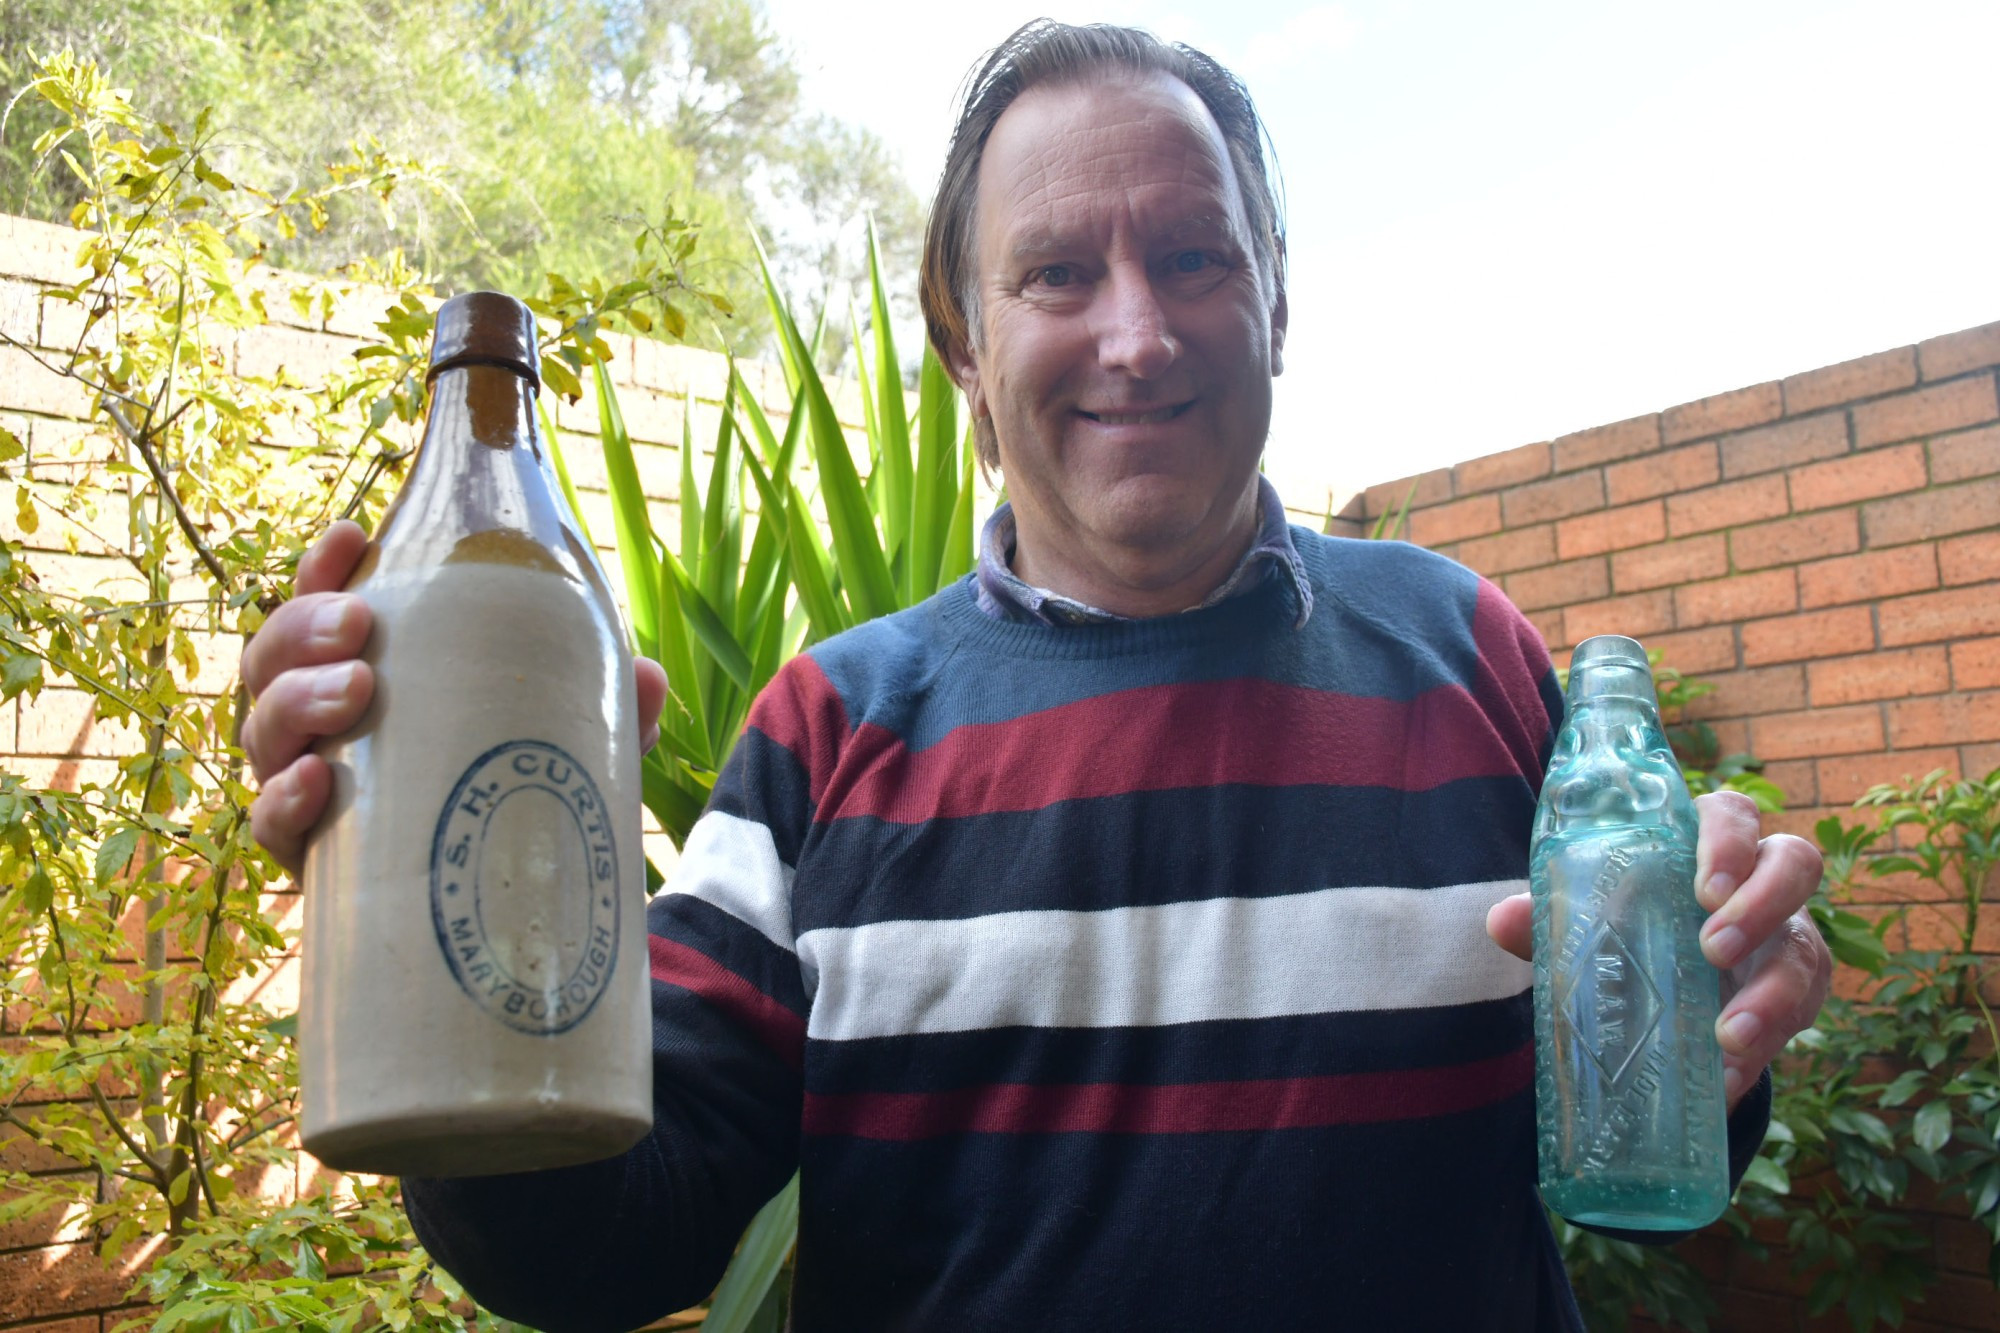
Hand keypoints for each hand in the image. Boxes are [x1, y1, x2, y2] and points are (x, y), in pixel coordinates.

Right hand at [241, 520, 667, 875]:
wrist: (500, 901)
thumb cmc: (514, 786)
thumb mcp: (563, 740)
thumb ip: (601, 709)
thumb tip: (645, 678)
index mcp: (367, 669)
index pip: (322, 605)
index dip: (322, 568)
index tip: (350, 537)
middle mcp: (321, 720)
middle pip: (275, 658)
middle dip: (304, 627)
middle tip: (359, 624)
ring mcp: (305, 784)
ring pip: (263, 729)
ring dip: (297, 700)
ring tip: (355, 691)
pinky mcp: (309, 856)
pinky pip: (269, 824)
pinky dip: (280, 801)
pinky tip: (313, 783)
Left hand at [1484, 790, 1832, 1110]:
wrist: (1660, 986)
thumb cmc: (1624, 927)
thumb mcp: (1588, 920)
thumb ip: (1548, 916)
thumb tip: (1501, 920)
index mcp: (1706, 843)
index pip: (1733, 815)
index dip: (1729, 842)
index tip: (1705, 888)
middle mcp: (1761, 880)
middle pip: (1794, 865)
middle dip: (1762, 905)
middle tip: (1713, 950)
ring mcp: (1787, 935)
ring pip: (1808, 950)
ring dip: (1774, 995)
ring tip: (1728, 1036)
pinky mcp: (1797, 994)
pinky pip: (1802, 1018)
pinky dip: (1764, 1052)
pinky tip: (1727, 1079)